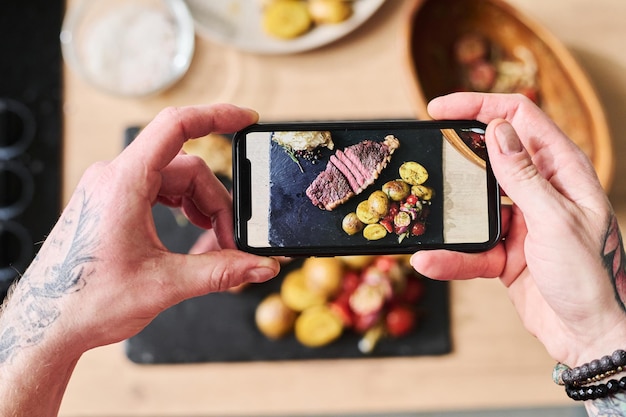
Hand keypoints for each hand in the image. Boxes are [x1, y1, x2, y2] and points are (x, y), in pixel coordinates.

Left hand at [2, 104, 279, 358]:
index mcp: (123, 183)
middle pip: (187, 168)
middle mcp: (114, 177)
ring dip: (201, 207)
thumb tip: (261, 265)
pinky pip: (158, 189)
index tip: (247, 118)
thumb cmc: (85, 301)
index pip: (176, 126)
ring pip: (175, 180)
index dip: (217, 116)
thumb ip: (221, 271)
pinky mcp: (111, 201)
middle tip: (231, 243)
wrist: (46, 322)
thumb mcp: (164, 285)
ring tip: (214, 242)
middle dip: (216, 204)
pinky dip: (182, 207)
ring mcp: (111, 188)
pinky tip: (193, 231)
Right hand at [411, 93, 625, 366]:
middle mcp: (539, 189)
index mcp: (561, 170)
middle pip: (489, 157)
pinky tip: (430, 260)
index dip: (479, 106)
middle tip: (423, 156)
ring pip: (473, 204)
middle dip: (455, 157)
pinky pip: (470, 245)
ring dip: (448, 214)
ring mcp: (520, 220)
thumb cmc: (591, 277)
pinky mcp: (504, 250)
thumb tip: (498, 130)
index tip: (439, 109)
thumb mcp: (556, 220)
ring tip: (420, 217)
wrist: (590, 335)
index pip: (519, 118)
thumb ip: (524, 176)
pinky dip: (450, 255)